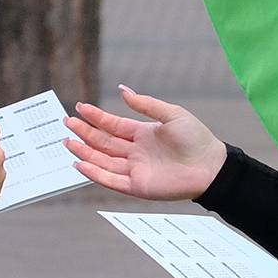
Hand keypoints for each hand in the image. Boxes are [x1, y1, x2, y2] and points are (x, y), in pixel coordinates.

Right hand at [66, 86, 225, 199]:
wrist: (211, 166)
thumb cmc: (196, 139)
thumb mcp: (171, 114)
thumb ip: (145, 105)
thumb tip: (122, 90)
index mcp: (143, 134)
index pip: (113, 125)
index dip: (96, 117)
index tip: (80, 108)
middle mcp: (136, 152)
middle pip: (103, 142)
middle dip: (84, 133)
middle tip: (67, 122)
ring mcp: (135, 170)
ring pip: (102, 161)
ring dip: (85, 152)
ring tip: (67, 142)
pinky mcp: (137, 186)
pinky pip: (111, 180)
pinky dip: (95, 173)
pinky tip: (80, 163)